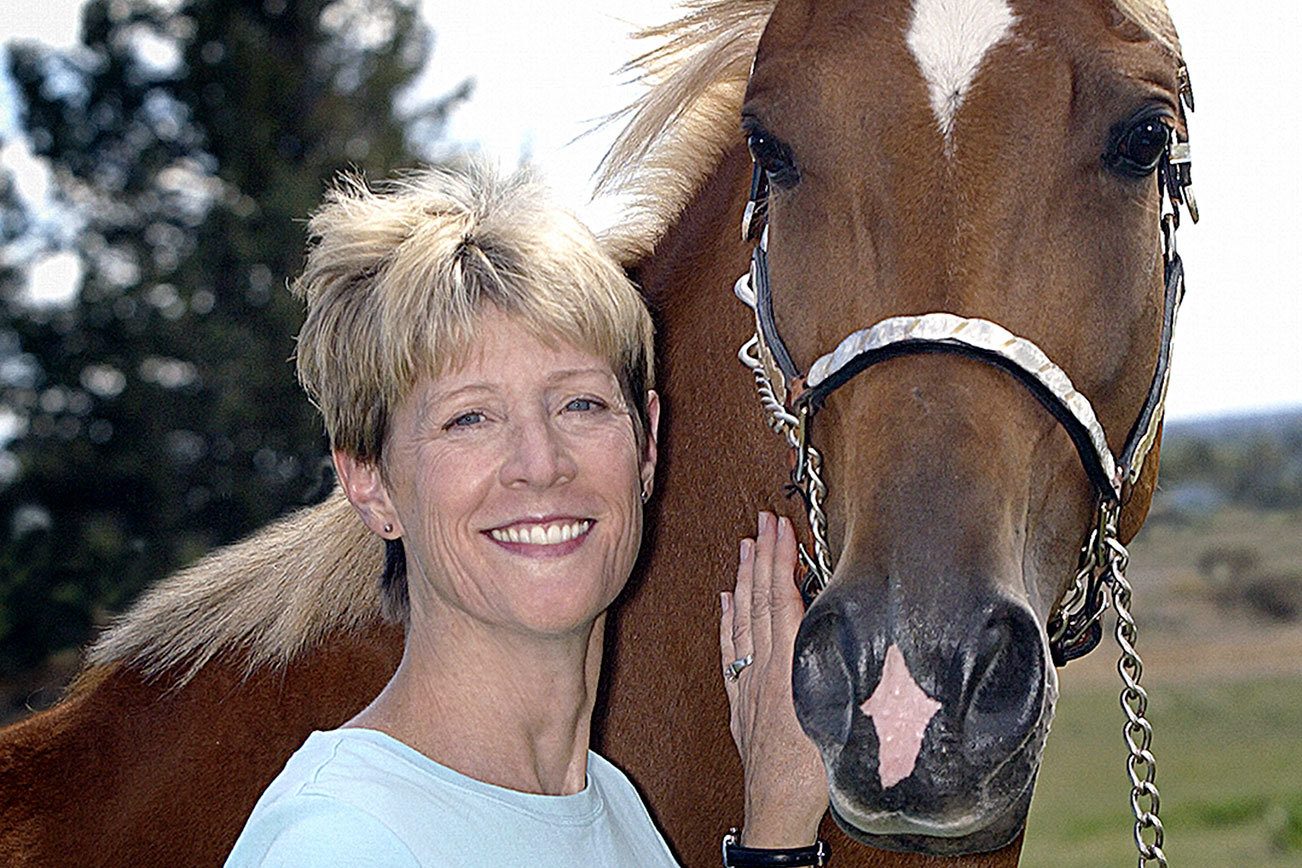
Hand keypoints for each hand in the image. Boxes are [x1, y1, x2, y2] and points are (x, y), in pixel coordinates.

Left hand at [719, 512, 828, 846]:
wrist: (779, 810)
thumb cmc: (817, 770)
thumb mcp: (844, 714)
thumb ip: (847, 671)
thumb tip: (856, 630)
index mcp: (791, 666)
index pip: (782, 599)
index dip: (780, 560)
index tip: (780, 528)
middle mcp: (764, 669)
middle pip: (759, 600)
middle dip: (760, 556)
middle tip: (761, 521)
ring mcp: (748, 684)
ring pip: (742, 620)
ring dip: (742, 579)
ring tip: (744, 546)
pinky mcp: (740, 702)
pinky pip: (729, 651)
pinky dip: (726, 621)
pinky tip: (726, 600)